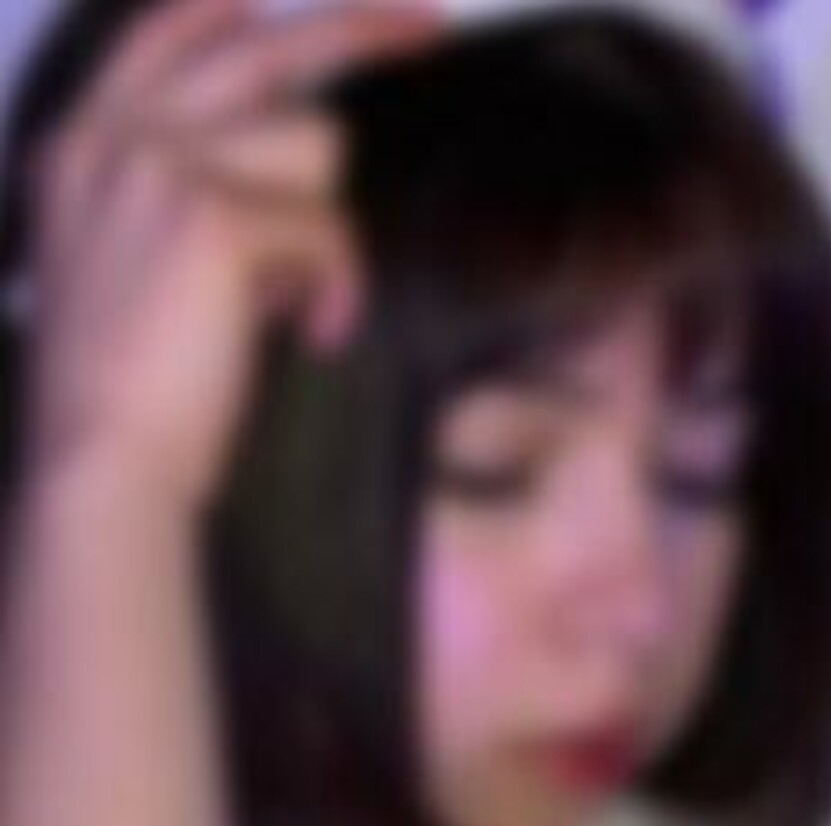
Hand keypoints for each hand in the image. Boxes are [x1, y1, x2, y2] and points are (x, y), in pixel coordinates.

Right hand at [22, 0, 441, 515]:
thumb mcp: (155, 272)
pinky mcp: (215, 219)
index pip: (170, 29)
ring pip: (317, 144)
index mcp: (88, 144)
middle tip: (431, 26)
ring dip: (326, 224)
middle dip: (364, 30)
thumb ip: (216, 209)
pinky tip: (316, 334)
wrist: (103, 465)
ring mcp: (161, 167)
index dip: (247, 5)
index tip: (326, 3)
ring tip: (296, 299)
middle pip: (265, 41)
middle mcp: (118, 136)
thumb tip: (309, 197)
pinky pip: (334, 230)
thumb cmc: (142, 389)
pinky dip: (341, 288)